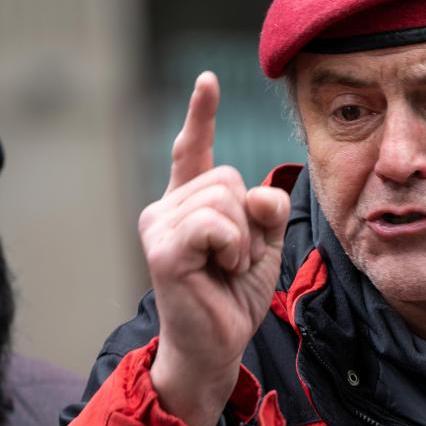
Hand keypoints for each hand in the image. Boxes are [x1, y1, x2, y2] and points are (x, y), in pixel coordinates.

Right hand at [139, 72, 290, 425]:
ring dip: (243, 238)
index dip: (201, 114)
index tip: (209, 80)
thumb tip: (259, 193)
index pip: (192, 149)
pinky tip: (221, 270)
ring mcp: (160, 226)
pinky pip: (216, 224)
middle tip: (236, 259)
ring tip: (227, 267)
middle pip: (228, 176)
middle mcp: (166, 207)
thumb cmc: (235, 295)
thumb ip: (265, 209)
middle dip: (250, 219)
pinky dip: (233, 247)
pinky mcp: (164, 248)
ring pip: (225, 197)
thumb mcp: (263, 243)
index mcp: (187, 203)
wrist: (217, 345)